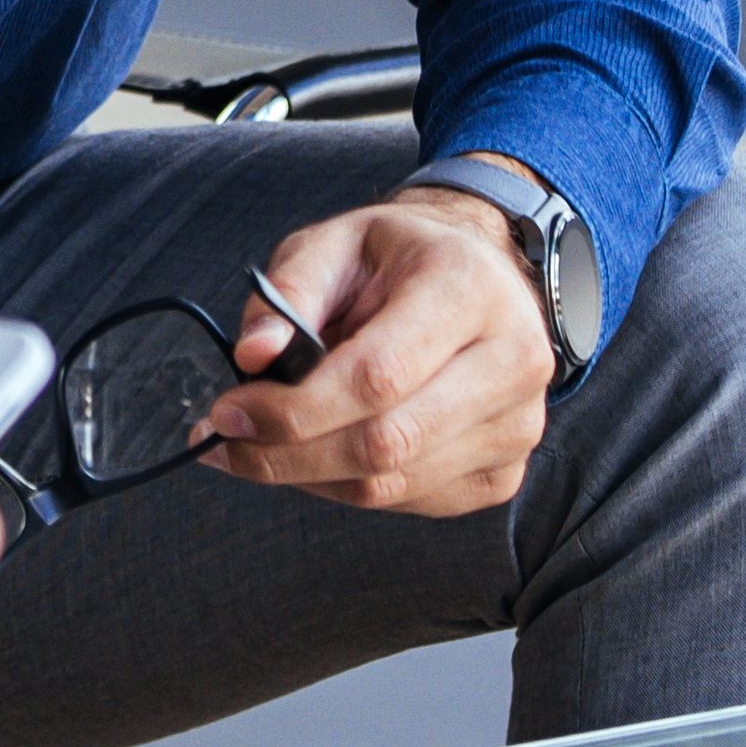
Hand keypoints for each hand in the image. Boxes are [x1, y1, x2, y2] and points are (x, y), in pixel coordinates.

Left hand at [198, 191, 551, 520]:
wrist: (479, 277)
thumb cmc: (398, 262)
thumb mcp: (335, 243)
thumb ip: (288, 292)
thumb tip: (252, 356)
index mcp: (469, 289)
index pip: (377, 376)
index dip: (294, 408)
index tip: (227, 412)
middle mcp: (512, 360)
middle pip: (385, 442)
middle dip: (288, 455)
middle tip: (227, 444)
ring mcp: (518, 425)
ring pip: (393, 485)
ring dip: (308, 476)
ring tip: (261, 447)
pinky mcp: (505, 472)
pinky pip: (410, 502)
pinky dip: (347, 488)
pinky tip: (318, 456)